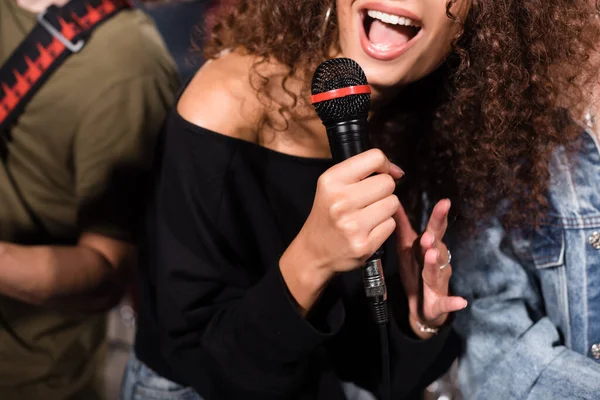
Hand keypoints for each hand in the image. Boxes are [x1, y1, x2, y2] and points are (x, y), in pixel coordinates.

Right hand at [280, 149, 402, 312]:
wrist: (313, 251)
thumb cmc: (327, 215)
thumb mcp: (331, 185)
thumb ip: (362, 171)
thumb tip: (397, 171)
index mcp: (331, 181)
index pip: (374, 158)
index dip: (384, 165)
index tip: (380, 173)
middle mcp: (340, 201)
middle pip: (387, 183)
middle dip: (383, 190)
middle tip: (368, 200)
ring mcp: (352, 225)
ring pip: (393, 203)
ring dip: (385, 209)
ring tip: (367, 215)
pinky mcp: (363, 245)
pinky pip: (390, 224)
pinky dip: (383, 226)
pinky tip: (367, 229)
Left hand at [394, 199, 466, 338]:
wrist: (421, 307)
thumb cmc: (416, 272)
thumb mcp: (407, 248)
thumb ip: (403, 226)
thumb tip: (395, 203)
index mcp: (429, 249)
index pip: (435, 230)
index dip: (439, 217)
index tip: (445, 202)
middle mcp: (438, 263)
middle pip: (438, 248)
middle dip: (434, 240)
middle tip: (428, 234)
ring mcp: (440, 282)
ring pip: (438, 271)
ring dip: (434, 264)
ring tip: (431, 255)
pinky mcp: (440, 302)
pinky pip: (446, 302)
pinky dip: (453, 302)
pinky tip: (461, 301)